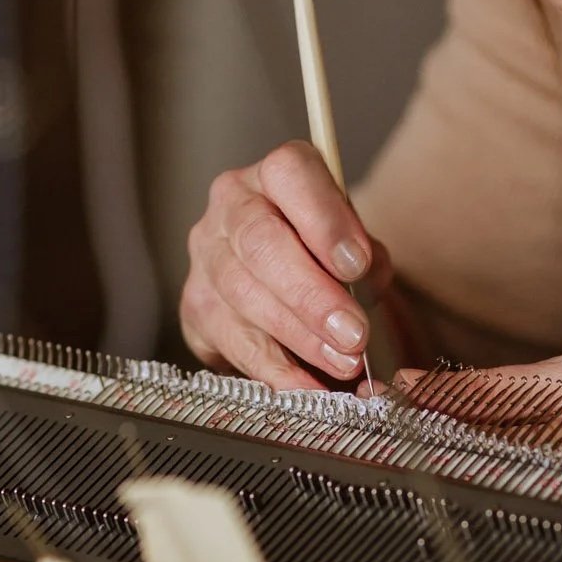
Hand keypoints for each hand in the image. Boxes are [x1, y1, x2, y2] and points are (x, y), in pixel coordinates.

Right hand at [181, 142, 392, 391]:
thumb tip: (363, 284)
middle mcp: (231, 207)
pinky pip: (232, 340)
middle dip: (311, 295)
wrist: (285, 281)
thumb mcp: (356, 244)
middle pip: (261, 243)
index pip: (290, 175)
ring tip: (343, 362)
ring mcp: (205, 256)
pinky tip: (308, 385)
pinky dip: (274, 369)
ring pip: (244, 295)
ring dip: (299, 336)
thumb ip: (366, 258)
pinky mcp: (195, 306)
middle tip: (354, 333)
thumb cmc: (326, 255)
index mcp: (275, 176)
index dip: (325, 220)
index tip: (356, 265)